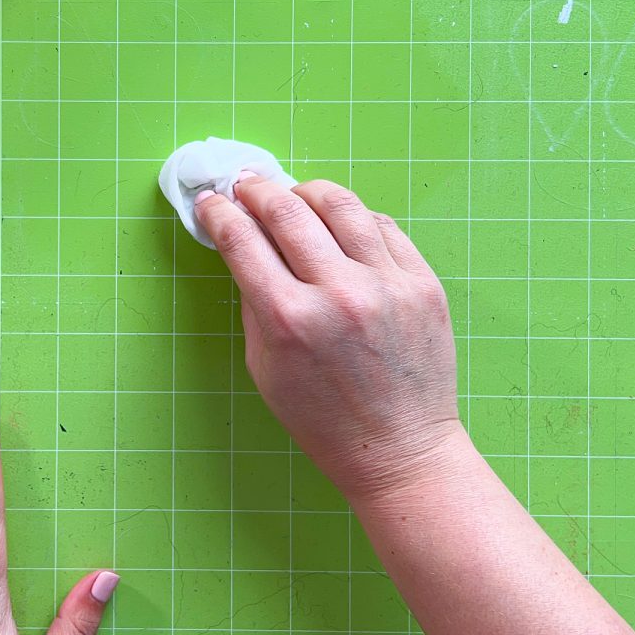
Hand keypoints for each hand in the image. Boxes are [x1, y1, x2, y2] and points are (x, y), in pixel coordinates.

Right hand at [194, 178, 460, 502]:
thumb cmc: (324, 419)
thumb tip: (246, 247)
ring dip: (305, 191)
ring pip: (339, 204)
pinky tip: (338, 223)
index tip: (211, 202)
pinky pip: (382, 227)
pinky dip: (353, 217)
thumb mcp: (265, 367)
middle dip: (256, 190)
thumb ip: (255, 302)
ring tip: (292, 195)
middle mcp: (338, 293)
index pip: (242, 240)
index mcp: (289, 319)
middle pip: (286, 210)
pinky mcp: (423, 284)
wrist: (398, 449)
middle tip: (245, 185)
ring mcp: (387, 285)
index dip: (219, 213)